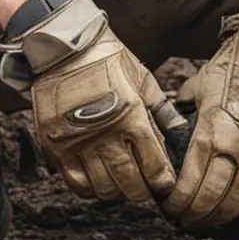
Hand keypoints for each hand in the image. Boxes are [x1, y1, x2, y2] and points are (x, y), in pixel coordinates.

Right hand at [20, 0, 174, 204]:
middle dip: (143, 191)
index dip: (163, 182)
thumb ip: (163, 111)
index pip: (155, 168)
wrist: (64, 47)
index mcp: (132, 116)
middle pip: (131, 185)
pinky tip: (96, 179)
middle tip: (145, 186)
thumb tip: (182, 134)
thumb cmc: (107, 59)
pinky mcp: (56, 146)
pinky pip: (76, 184)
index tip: (164, 183)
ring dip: (117, 192)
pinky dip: (89, 188)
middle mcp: (106, 134)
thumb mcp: (142, 79)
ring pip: (104, 190)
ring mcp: (79, 143)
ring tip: (121, 183)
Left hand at [162, 0, 238, 229]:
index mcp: (211, 131)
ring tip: (207, 221)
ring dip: (219, 217)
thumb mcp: (199, 86)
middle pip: (212, 198)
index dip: (178, 201)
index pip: (190, 182)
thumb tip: (171, 123)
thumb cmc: (233, 67)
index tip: (169, 207)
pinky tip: (236, 210)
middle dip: (194, 215)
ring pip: (237, 203)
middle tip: (184, 220)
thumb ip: (184, 109)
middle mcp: (237, 149)